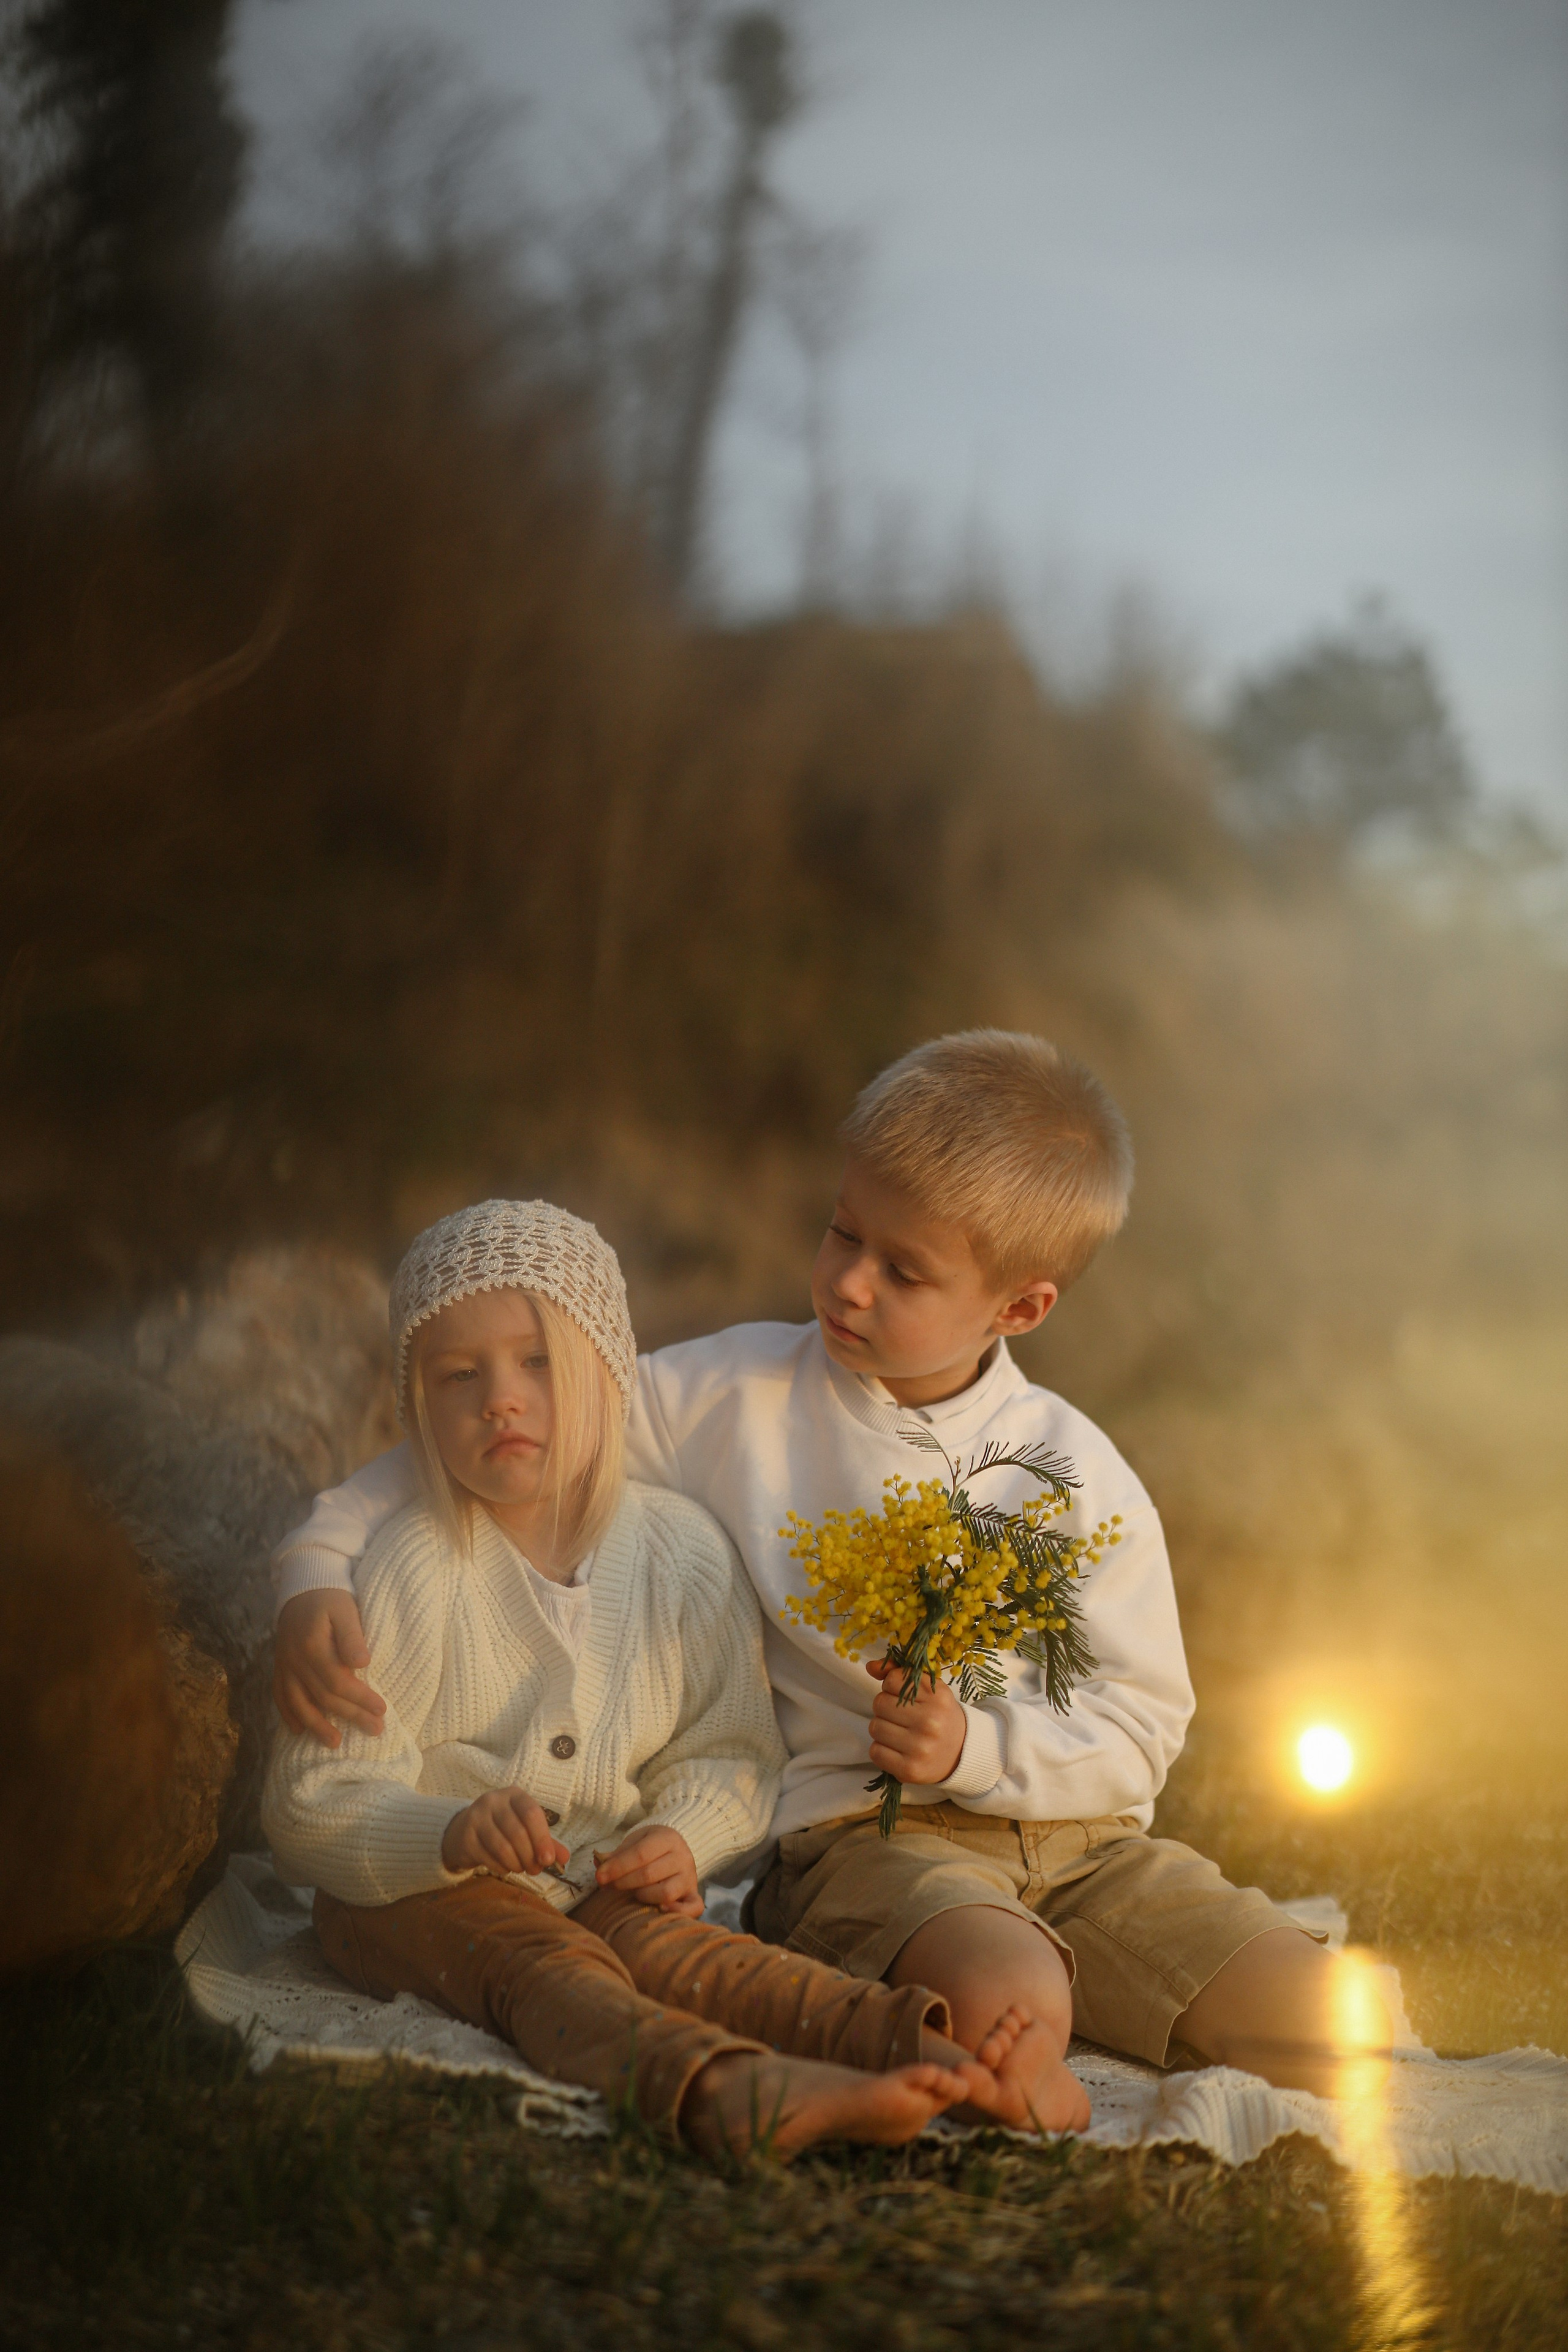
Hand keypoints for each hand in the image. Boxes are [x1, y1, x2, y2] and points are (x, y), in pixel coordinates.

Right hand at [274, 1590, 385, 1745]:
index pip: (338, 1682)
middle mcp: (295, 1661)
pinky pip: (279, 1696)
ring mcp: (284, 1665)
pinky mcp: (279, 1666)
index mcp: (313, 1647)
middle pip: (323, 1697)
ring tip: (335, 1743)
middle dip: (350, 1715)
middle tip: (375, 1730)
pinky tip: (298, 1730)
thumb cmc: (330, 1598)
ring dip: (316, 1725)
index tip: (382, 1709)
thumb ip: (352, 1636)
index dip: (360, 1699)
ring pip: (298, 1703)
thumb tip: (362, 1663)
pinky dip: (288, 1714)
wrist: (303, 1586)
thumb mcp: (345, 1609)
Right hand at [442, 1788, 568, 1877]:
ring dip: (516, 1864)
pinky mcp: (466, 1837)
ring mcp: (476, 1817)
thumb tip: (564, 1858)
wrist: (464, 1831)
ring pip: (503, 1847)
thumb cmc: (502, 1828)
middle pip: (518, 1833)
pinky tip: (505, 1868)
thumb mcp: (525, 1828)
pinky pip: (488, 1858)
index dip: (542, 1839)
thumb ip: (546, 1841)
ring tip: (521, 1868)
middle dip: (530, 1857)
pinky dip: (501, 1868)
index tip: (548, 1860)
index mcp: (514, 1795)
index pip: (532, 1813)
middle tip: (535, 1870)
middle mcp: (493, 1801)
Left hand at [594, 1824, 702, 1915]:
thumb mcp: (635, 1841)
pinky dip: (678, 1912)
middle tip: (608, 1886)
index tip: (599, 1877)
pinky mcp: (694, 1894)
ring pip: (666, 1893)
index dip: (617, 1867)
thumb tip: (599, 1864)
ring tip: (634, 1892)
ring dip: (643, 1896)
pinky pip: (693, 1907)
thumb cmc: (650, 1846)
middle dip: (623, 1883)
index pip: (640, 1854)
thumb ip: (617, 1854)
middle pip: (649, 1875)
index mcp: (667, 1838)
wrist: (677, 1848)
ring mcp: (690, 1877)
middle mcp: (682, 1857)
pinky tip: (660, 1909)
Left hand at [866, 1656, 966, 1785]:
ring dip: (882, 1728)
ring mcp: (920, 1748)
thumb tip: (870, 1667)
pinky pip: (875, 1752)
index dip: (892, 1687)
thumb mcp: (929, 1689)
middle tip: (901, 1716)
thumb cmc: (940, 1716)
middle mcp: (930, 1722)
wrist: (962, 1753)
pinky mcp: (909, 1770)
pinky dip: (881, 1749)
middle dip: (885, 1708)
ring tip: (900, 1732)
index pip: (892, 1680)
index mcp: (937, 1697)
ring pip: (875, 1727)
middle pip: (880, 1703)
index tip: (904, 1697)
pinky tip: (897, 1748)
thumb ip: (900, 1674)